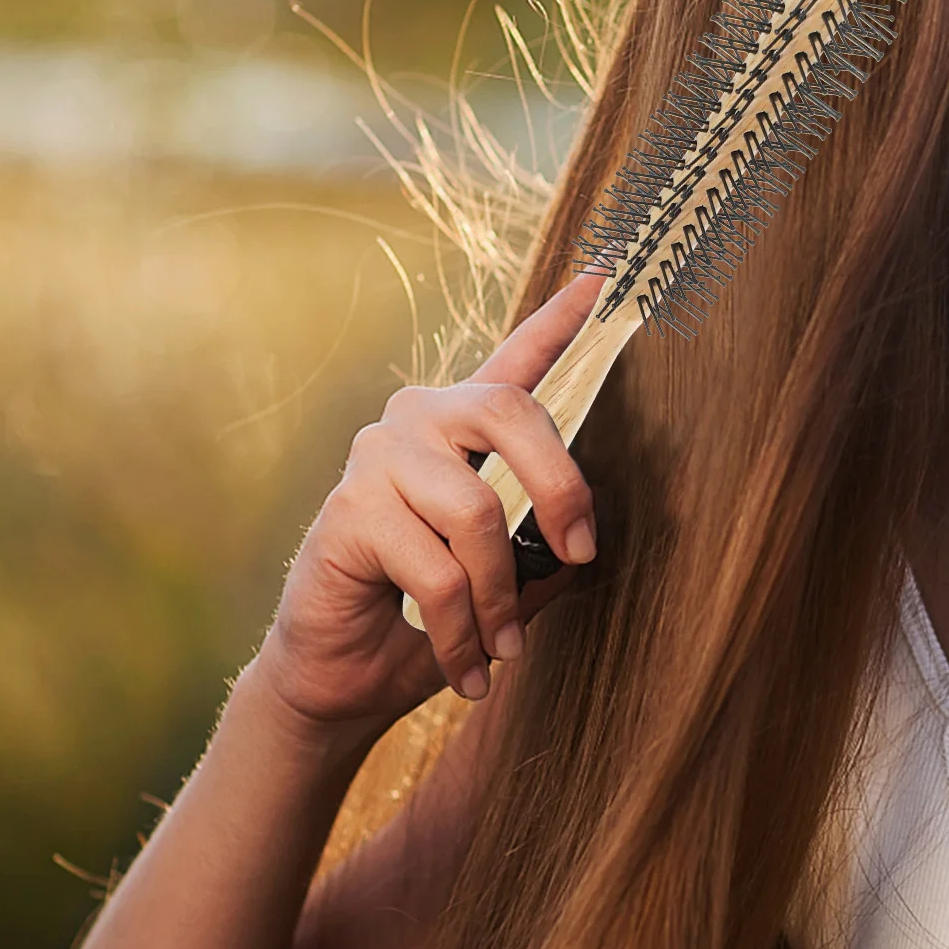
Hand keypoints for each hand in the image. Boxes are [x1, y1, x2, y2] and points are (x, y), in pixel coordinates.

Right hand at [254, 270, 606, 734]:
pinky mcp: (350, 510)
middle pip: (511, 414)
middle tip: (580, 554)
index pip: (517, 357)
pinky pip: (437, 572)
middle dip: (561, 489)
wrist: (339, 676)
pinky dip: (463, 632)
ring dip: (501, 599)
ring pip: (477, 513)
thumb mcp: (503, 580)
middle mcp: (417, 420)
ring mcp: (378, 458)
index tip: (608, 272)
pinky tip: (469, 668)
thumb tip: (582, 548)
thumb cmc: (424, 618)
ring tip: (504, 649)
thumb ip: (540, 547)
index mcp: (461, 426)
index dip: (563, 316)